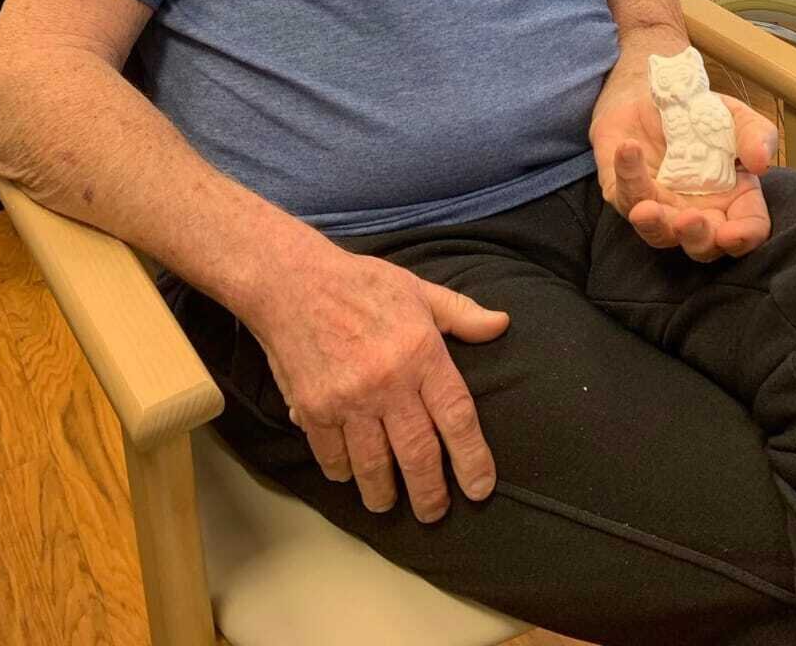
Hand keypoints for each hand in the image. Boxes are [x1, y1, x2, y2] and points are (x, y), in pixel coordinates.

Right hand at [245, 244, 508, 521]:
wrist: (293, 281)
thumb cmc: (361, 283)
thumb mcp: (418, 290)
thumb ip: (460, 314)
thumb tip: (501, 324)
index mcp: (422, 353)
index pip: (457, 417)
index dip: (472, 458)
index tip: (480, 488)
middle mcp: (389, 382)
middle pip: (418, 455)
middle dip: (430, 494)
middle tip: (435, 513)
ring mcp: (349, 399)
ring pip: (374, 466)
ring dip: (384, 494)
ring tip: (390, 503)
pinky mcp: (314, 410)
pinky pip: (333, 457)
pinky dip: (343, 473)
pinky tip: (351, 476)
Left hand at [593, 94, 777, 261]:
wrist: (657, 94)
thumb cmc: (703, 116)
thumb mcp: (736, 117)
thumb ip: (756, 135)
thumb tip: (762, 161)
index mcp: (735, 199)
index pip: (749, 228)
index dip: (744, 237)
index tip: (732, 233)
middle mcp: (700, 213)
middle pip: (703, 246)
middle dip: (696, 239)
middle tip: (688, 220)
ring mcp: (663, 210)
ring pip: (659, 234)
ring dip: (653, 225)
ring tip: (645, 210)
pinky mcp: (628, 196)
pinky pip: (626, 195)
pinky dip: (627, 173)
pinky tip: (629, 148)